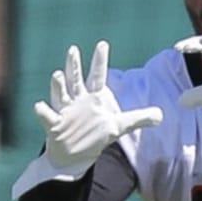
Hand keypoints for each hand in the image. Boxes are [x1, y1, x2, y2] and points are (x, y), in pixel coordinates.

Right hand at [33, 41, 162, 176]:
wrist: (73, 156)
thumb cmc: (95, 136)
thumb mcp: (119, 127)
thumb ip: (139, 118)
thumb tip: (161, 115)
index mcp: (93, 98)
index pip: (98, 75)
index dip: (100, 60)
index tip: (103, 43)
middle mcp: (77, 101)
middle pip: (75, 79)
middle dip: (74, 65)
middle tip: (74, 49)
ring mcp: (65, 111)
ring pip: (60, 94)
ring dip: (58, 85)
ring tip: (57, 74)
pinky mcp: (55, 125)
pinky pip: (47, 116)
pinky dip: (42, 111)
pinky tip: (39, 106)